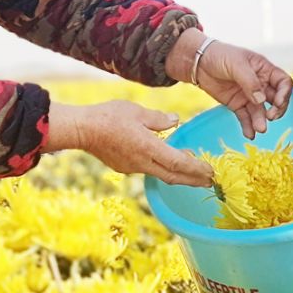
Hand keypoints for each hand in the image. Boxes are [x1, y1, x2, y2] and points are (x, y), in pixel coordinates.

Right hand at [45, 100, 213, 187]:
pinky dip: (161, 169)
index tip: (210, 172)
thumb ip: (158, 119)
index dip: (196, 170)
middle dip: (193, 180)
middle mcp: (142, 163)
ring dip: (178, 175)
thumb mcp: (137, 111)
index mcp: (148, 148)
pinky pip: (147, 170)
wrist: (81, 130)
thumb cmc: (108, 116)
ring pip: (160, 174)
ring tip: (193, 174)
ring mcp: (132, 167)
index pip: (178, 164)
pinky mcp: (123, 167)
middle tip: (209, 181)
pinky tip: (165, 163)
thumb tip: (175, 121)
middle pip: (173, 176)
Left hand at [168, 29, 291, 139]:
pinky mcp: (237, 105)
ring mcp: (249, 96)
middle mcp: (260, 84)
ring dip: (261, 120)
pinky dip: (248, 126)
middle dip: (277, 110)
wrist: (198, 63)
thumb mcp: (237, 64)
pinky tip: (250, 134)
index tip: (277, 102)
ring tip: (259, 129)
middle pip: (276, 99)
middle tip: (271, 117)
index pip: (283, 82)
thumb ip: (250, 81)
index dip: (284, 93)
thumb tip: (261, 100)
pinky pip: (245, 117)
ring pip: (260, 111)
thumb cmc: (220, 55)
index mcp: (265, 70)